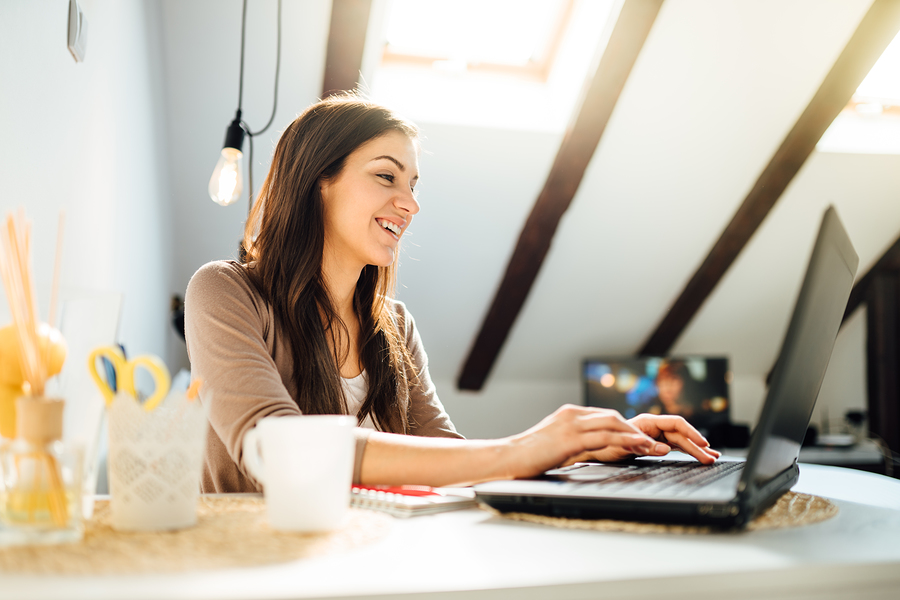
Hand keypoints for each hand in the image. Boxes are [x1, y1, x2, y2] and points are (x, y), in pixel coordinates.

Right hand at [502, 405, 662, 478]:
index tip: (643, 439)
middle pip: (613, 417)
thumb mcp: (555, 444)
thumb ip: (573, 442)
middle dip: (636, 430)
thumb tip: (590, 451)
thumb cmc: (528, 457)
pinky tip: (639, 449)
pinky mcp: (570, 439)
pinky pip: (604, 438)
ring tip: (656, 447)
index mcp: (569, 414)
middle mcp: (572, 414)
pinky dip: (625, 442)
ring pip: (613, 424)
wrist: (506, 458)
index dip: (627, 428)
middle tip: (656, 442)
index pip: (605, 417)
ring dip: (637, 436)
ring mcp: (571, 424)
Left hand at [567, 413, 720, 464]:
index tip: (703, 444)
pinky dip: (687, 451)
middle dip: (697, 446)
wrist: (590, 448)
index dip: (691, 433)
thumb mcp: (621, 447)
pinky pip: (674, 446)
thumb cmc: (602, 445)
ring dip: (695, 449)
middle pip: (681, 434)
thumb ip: (643, 446)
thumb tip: (665, 449)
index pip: (676, 424)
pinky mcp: (653, 444)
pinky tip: (697, 456)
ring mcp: (654, 435)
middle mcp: (652, 427)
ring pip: (680, 441)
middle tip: (712, 458)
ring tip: (711, 458)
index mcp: (646, 422)